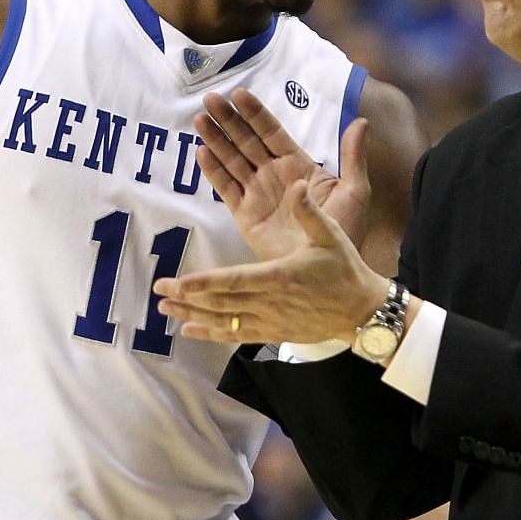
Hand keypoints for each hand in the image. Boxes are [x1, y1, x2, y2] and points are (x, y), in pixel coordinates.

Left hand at [155, 179, 387, 343]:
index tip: (177, 282)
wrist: (362, 310)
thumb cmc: (345, 269)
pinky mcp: (273, 333)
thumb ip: (310, 211)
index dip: (202, 283)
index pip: (232, 281)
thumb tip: (297, 184)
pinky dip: (211, 334)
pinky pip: (236, 335)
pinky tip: (189, 331)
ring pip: (224, 321)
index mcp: (279, 276)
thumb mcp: (331, 235)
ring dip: (193, 315)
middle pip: (220, 303)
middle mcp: (270, 302)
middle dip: (187, 298)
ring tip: (165, 311)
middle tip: (159, 292)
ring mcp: (270, 321)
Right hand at [196, 89, 371, 260]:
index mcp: (298, 165)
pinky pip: (226, 189)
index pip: (272, 133)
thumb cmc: (346, 231)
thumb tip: (361, 121)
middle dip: (229, 120)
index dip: (255, 114)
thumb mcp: (355, 191)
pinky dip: (214, 171)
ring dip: (216, 139)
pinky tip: (202, 152)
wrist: (328, 270)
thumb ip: (354, 157)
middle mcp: (274, 175)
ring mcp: (257, 193)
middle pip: (246, 140)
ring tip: (200, 119)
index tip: (239, 94)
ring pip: (232, 160)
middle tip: (210, 98)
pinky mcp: (245, 215)